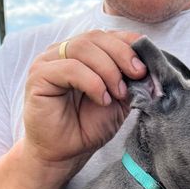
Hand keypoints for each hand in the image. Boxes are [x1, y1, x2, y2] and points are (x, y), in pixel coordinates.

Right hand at [22, 30, 146, 176]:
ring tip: (117, 94)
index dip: (129, 43)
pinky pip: (70, 67)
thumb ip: (130, 82)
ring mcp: (49, 61)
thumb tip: (150, 68)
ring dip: (108, 70)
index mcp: (83, 54)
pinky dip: (93, 82)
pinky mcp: (39, 76)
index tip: (146, 66)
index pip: (107, 36)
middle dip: (122, 55)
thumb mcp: (119, 101)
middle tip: (137, 75)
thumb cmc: (88, 127)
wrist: (66, 153)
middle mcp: (64, 52)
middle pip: (96, 37)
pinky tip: (102, 100)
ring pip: (83, 48)